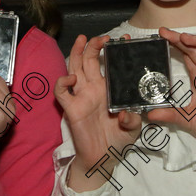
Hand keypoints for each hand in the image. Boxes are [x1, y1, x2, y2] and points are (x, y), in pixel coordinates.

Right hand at [54, 34, 141, 190]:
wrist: (104, 159)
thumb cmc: (118, 140)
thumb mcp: (134, 129)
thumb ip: (133, 119)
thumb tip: (125, 112)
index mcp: (110, 89)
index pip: (109, 64)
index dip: (113, 50)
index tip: (124, 39)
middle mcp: (94, 88)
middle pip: (90, 60)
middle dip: (94, 46)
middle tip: (102, 37)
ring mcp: (82, 96)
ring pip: (75, 68)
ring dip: (77, 52)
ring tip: (83, 39)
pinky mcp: (71, 108)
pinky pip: (62, 92)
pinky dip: (63, 82)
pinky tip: (71, 78)